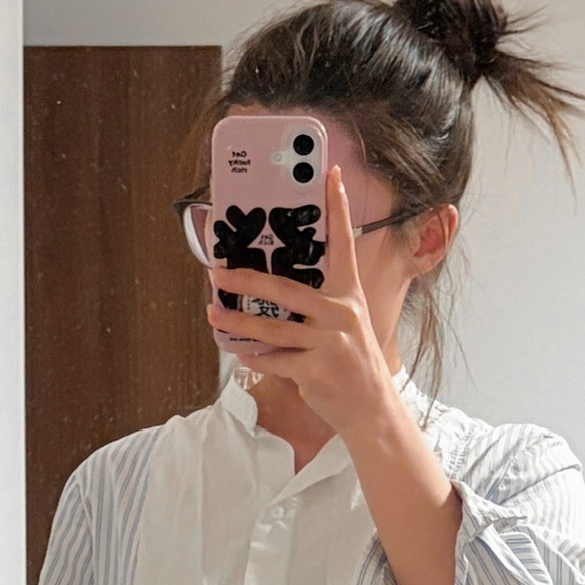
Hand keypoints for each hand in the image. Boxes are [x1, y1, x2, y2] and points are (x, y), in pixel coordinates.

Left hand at [209, 165, 401, 443]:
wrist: (371, 409)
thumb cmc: (351, 362)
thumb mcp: (345, 325)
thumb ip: (318, 305)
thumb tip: (270, 291)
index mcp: (349, 295)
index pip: (344, 244)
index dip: (338, 208)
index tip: (331, 174)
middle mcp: (341, 314)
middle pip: (286, 290)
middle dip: (247, 281)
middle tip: (218, 273)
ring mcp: (330, 343)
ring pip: (272, 329)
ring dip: (237, 323)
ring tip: (213, 315)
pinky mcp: (316, 371)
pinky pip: (274, 360)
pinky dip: (255, 359)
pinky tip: (241, 354)